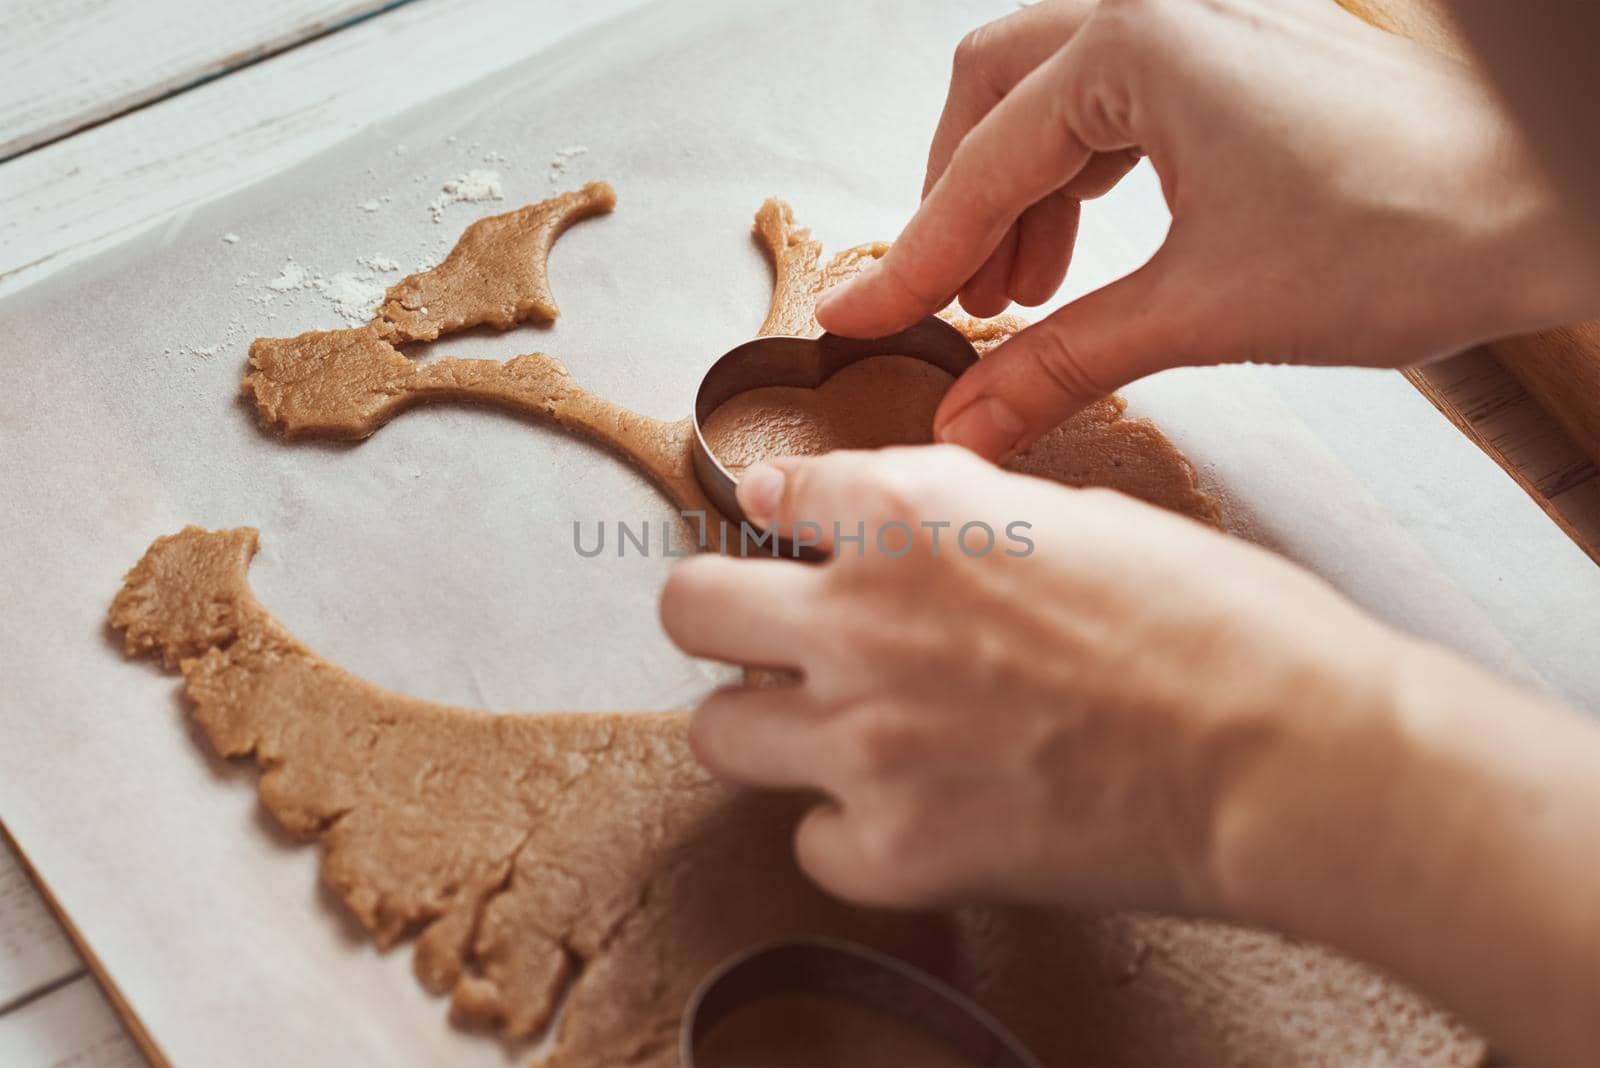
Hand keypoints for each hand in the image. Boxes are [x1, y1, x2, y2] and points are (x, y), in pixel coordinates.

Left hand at [658, 446, 1406, 910]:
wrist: (1289, 754)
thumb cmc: (1223, 628)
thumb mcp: (1083, 516)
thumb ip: (969, 517)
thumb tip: (918, 525)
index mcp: (912, 512)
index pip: (771, 492)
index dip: (777, 511)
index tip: (781, 529)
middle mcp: (862, 617)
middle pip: (688, 609)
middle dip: (725, 619)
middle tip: (773, 642)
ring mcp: (866, 739)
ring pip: (716, 733)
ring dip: (770, 732)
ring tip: (839, 739)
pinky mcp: (895, 851)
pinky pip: (813, 844)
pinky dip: (855, 836)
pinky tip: (917, 818)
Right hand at [817, 0, 1599, 459]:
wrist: (1551, 200)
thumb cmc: (1411, 230)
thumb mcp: (1202, 310)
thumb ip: (1061, 362)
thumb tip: (966, 422)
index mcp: (1132, 45)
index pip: (980, 169)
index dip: (912, 261)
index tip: (853, 320)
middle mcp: (1152, 7)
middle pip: (989, 98)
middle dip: (958, 208)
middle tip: (947, 307)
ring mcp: (1195, 19)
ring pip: (1045, 96)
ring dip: (1014, 196)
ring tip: (1015, 299)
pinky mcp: (1230, 51)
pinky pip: (1108, 102)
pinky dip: (1074, 178)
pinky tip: (1078, 255)